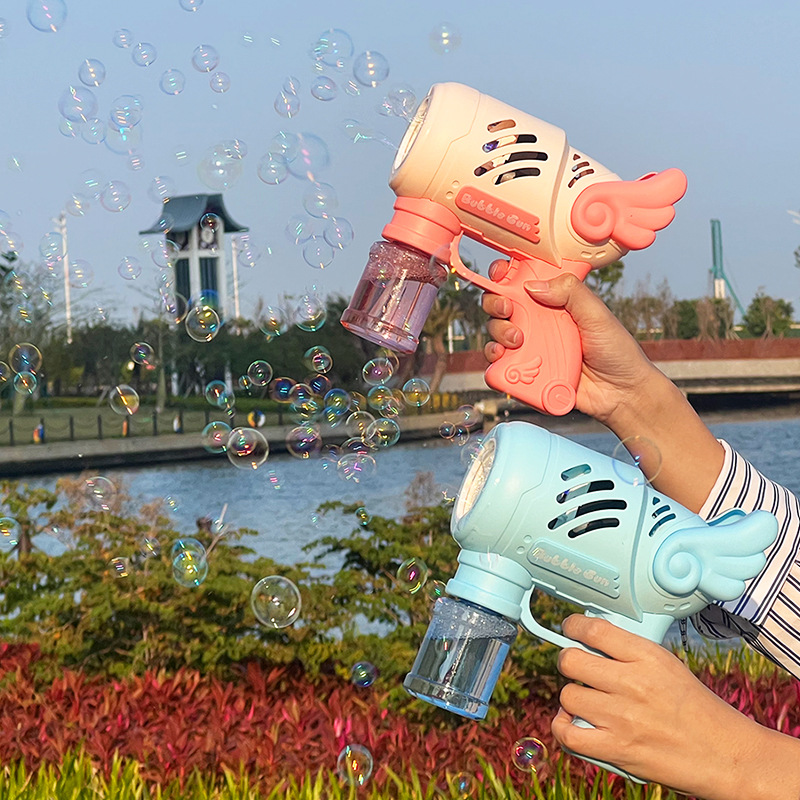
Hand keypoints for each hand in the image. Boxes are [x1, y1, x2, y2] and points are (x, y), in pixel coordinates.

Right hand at [481, 263, 724, 509]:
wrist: (621, 393)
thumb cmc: (616, 350)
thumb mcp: (597, 314)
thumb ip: (570, 292)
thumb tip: (532, 285)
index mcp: (555, 302)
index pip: (523, 282)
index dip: (505, 275)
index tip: (500, 275)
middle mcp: (538, 322)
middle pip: (501, 305)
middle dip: (495, 303)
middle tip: (507, 309)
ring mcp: (531, 347)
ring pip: (497, 333)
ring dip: (497, 331)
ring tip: (516, 340)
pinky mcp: (527, 373)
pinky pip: (501, 364)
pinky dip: (494, 359)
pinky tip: (502, 357)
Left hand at [552, 615, 799, 799]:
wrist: (727, 756)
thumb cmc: (698, 710)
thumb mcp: (668, 666)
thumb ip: (630, 654)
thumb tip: (592, 643)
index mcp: (648, 657)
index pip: (594, 629)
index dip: (573, 626)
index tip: (569, 629)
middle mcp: (633, 683)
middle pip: (571, 661)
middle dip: (569, 663)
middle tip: (577, 670)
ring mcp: (623, 718)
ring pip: (568, 696)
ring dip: (572, 700)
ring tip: (586, 703)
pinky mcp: (618, 750)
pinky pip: (568, 734)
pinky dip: (564, 729)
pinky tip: (574, 724)